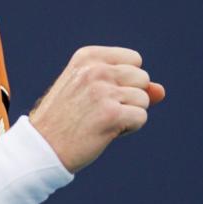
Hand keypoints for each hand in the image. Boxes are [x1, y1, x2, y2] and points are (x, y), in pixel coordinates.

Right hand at [28, 46, 165, 173]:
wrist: (41, 147)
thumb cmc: (66, 119)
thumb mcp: (90, 91)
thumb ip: (127, 85)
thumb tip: (161, 91)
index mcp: (87, 57)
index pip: (134, 60)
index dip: (125, 81)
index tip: (100, 94)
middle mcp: (96, 70)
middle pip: (142, 78)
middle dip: (129, 97)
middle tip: (100, 110)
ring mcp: (104, 91)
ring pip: (144, 99)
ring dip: (129, 114)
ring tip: (101, 121)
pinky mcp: (112, 114)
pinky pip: (141, 117)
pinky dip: (128, 128)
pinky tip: (105, 132)